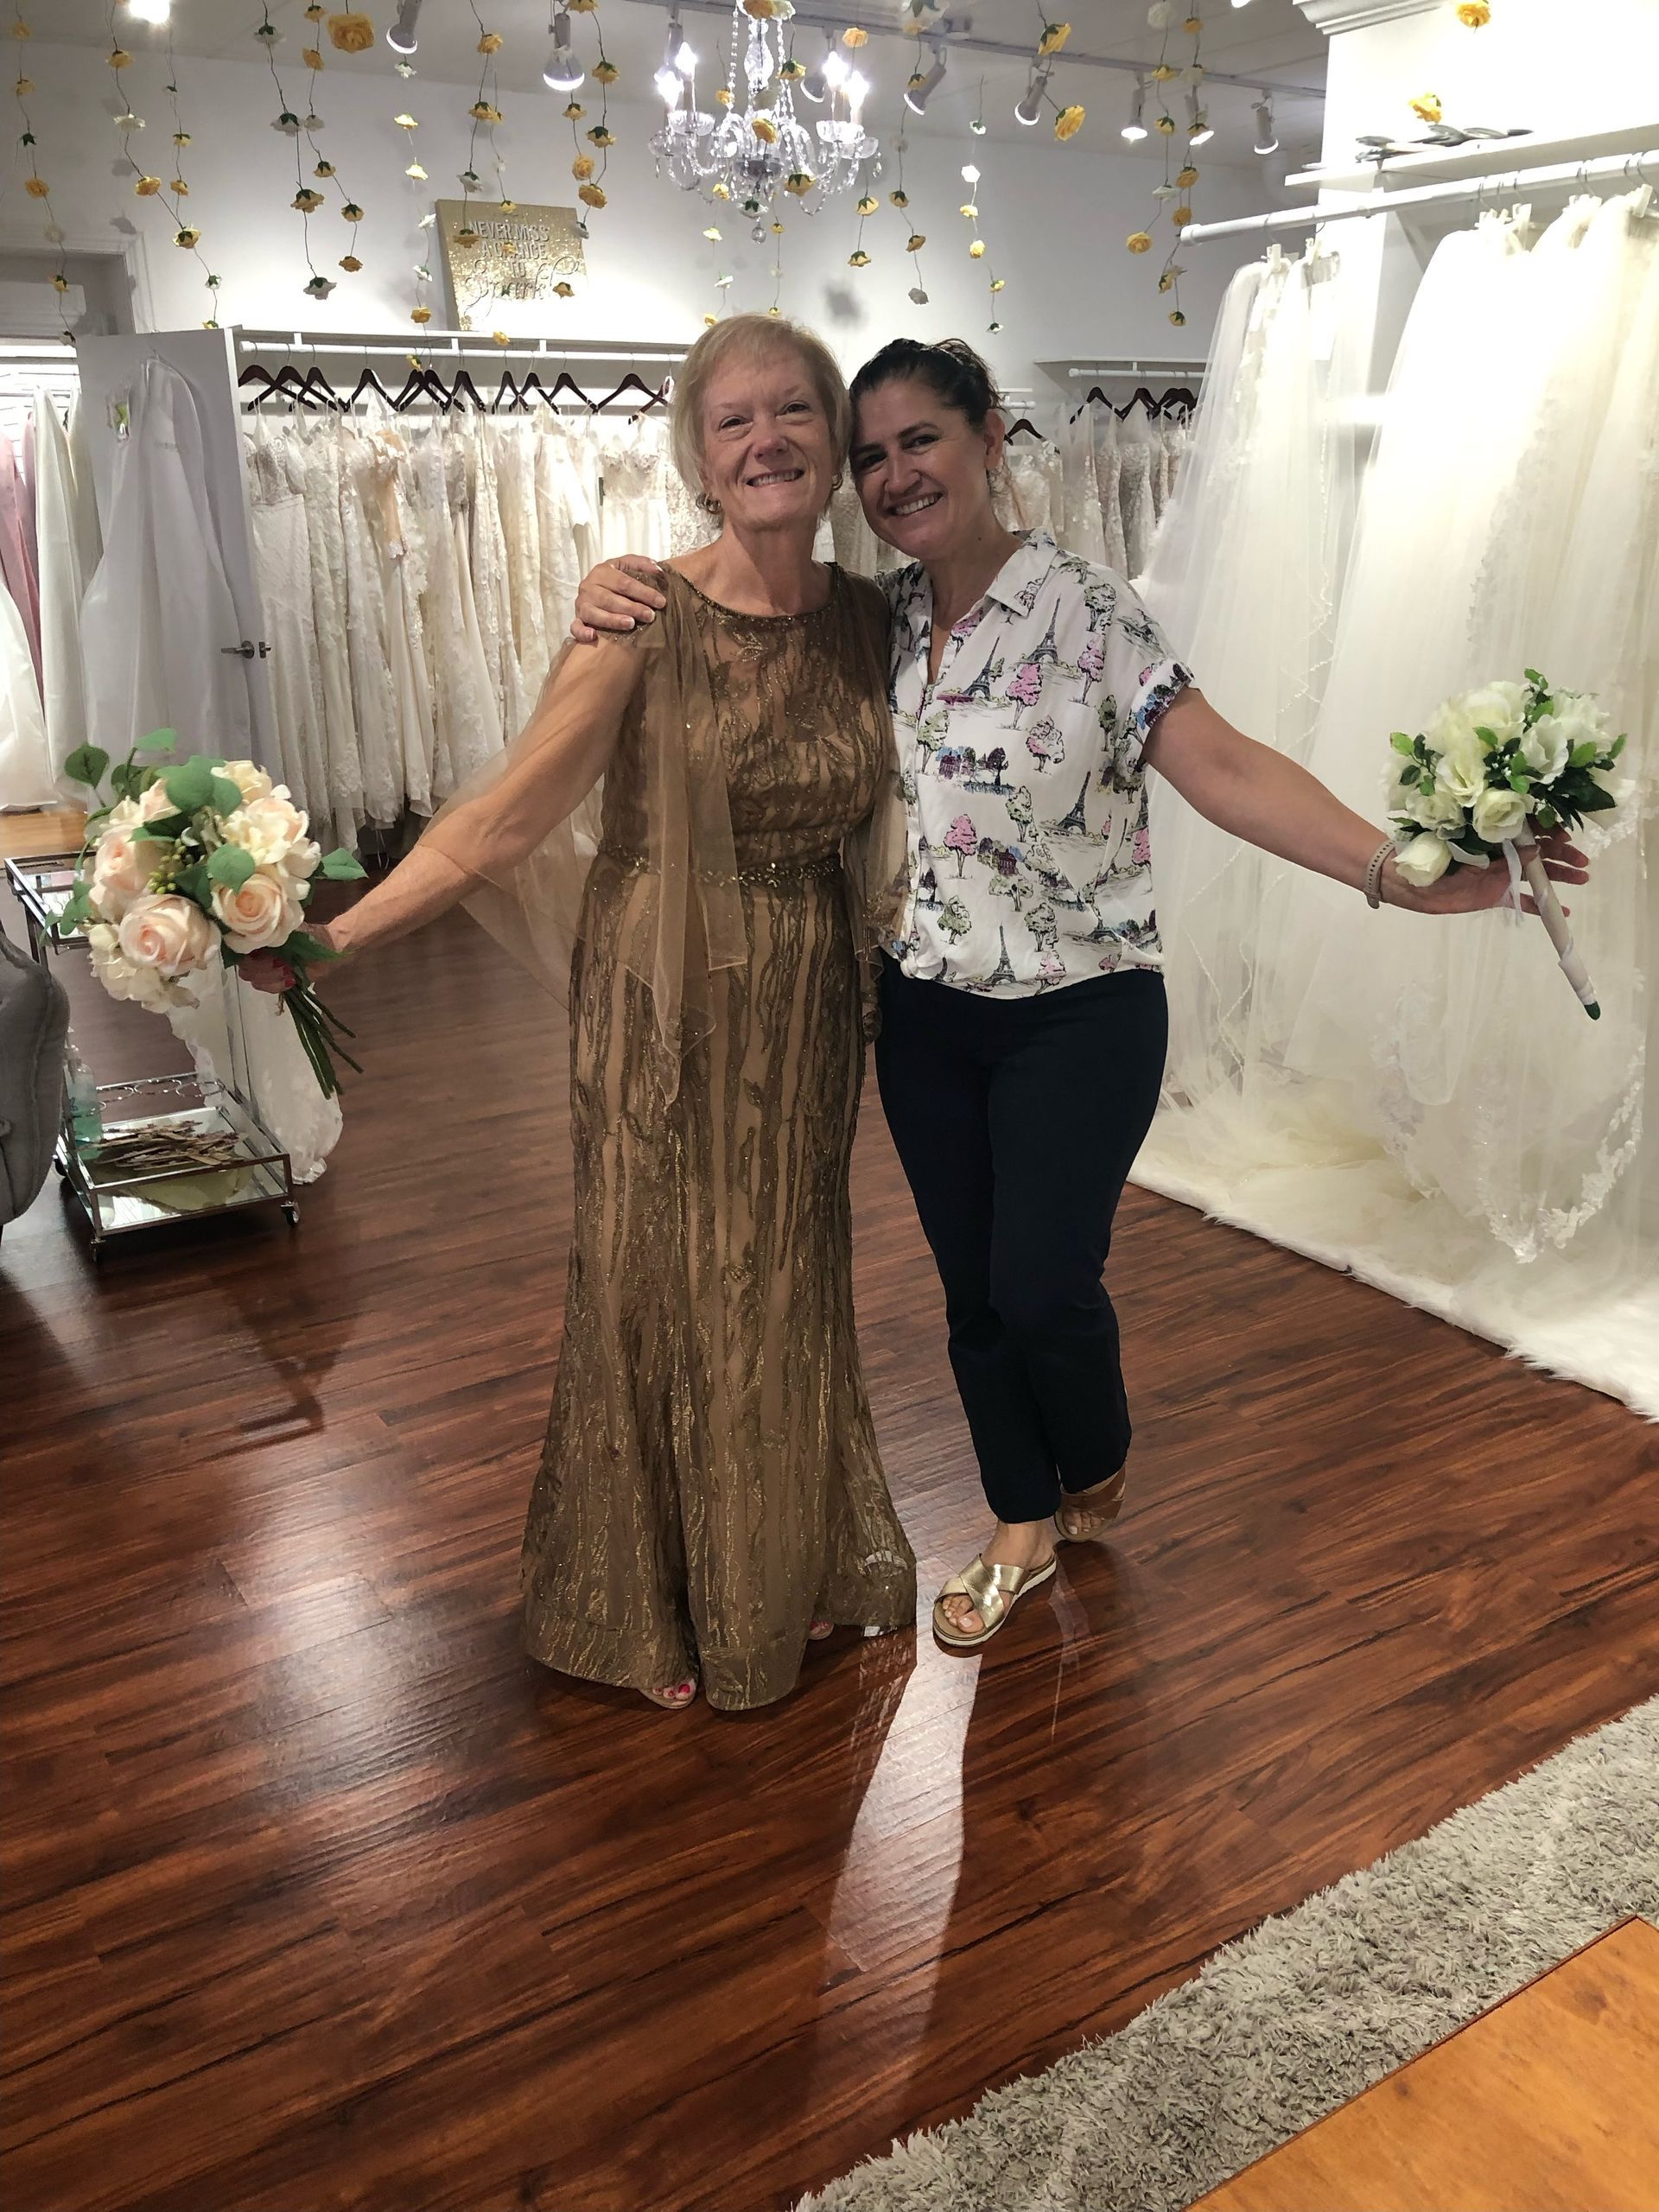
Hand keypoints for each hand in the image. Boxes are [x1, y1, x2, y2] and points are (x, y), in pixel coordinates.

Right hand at [238, 919, 347, 995]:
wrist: (331, 949)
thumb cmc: (310, 935)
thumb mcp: (289, 928)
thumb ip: (270, 930)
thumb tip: (255, 931)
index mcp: (258, 940)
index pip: (238, 950)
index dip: (247, 955)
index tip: (263, 953)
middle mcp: (259, 955)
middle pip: (245, 968)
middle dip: (260, 968)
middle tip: (279, 963)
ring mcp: (267, 970)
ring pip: (255, 980)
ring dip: (270, 977)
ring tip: (287, 970)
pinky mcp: (278, 982)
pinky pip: (268, 988)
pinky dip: (278, 985)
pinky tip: (290, 978)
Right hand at [570, 556, 666, 644]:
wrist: (594, 586)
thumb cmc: (615, 578)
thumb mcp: (626, 565)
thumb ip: (642, 564)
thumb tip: (659, 572)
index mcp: (602, 571)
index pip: (624, 582)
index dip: (643, 592)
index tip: (661, 602)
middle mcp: (588, 586)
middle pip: (610, 599)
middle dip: (632, 608)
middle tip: (650, 616)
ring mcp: (581, 604)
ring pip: (594, 613)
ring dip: (612, 620)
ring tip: (630, 624)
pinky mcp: (577, 618)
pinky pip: (575, 627)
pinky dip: (582, 632)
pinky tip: (593, 636)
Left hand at [1382, 830, 1589, 916]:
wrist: (1408, 883)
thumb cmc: (1430, 856)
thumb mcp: (1462, 848)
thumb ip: (1495, 850)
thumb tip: (1531, 850)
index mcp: (1494, 835)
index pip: (1529, 829)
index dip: (1550, 832)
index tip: (1566, 836)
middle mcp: (1502, 853)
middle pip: (1540, 852)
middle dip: (1563, 855)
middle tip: (1583, 862)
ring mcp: (1501, 874)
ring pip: (1537, 874)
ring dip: (1560, 876)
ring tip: (1582, 878)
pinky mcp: (1495, 895)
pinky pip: (1523, 899)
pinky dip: (1542, 905)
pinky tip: (1562, 911)